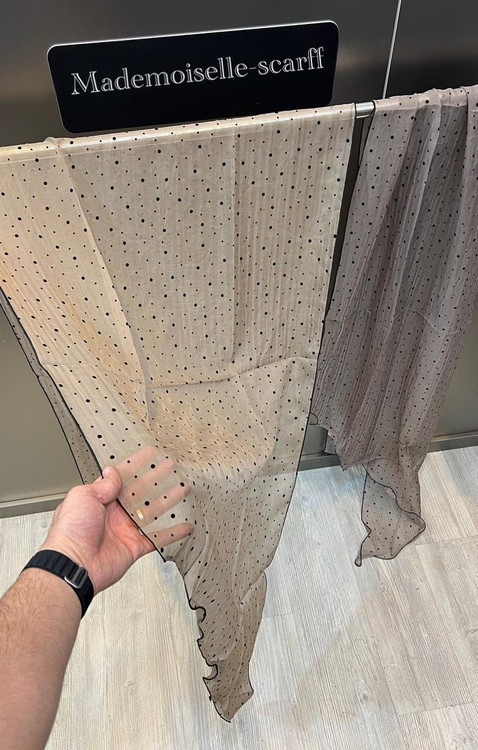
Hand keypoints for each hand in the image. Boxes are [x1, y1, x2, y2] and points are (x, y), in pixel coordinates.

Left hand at [39, 446, 193, 593]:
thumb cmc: (70, 532)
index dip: (136, 465)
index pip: (122, 477)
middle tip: (171, 467)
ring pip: (153, 511)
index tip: (150, 454)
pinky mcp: (134, 547)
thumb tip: (112, 472)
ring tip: (183, 489)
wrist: (74, 565)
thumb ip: (103, 485)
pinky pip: (157, 538)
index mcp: (100, 499)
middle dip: (157, 478)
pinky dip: (172, 533)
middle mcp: (114, 513)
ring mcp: (125, 530)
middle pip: (142, 491)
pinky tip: (184, 526)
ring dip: (168, 500)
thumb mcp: (83, 496)